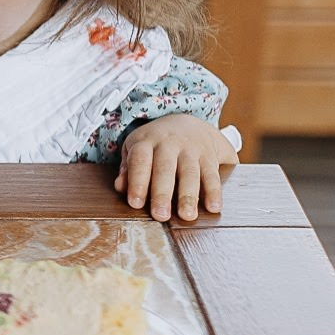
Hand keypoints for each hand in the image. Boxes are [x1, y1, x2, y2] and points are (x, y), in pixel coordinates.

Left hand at [116, 115, 238, 222]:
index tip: (135, 203)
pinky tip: (214, 207)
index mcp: (146, 141)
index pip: (140, 161)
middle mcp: (169, 143)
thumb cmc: (155, 143)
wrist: (187, 119)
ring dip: (188, 195)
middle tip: (160, 215)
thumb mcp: (136, 147)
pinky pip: (212, 174)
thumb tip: (120, 187)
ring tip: (187, 215)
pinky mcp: (209, 155)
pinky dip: (214, 191)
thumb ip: (128, 168)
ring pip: (190, 172)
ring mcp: (191, 148)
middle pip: (165, 168)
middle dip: (162, 193)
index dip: (137, 182)